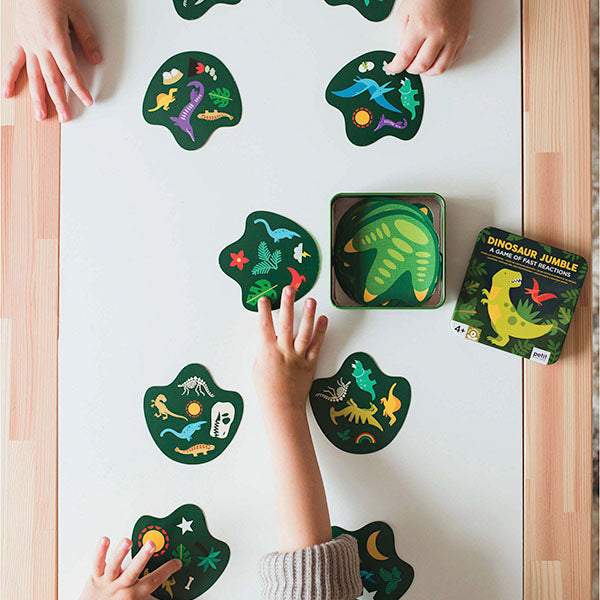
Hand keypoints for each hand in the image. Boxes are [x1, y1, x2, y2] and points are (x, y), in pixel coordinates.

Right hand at [3, 0, 101, 121]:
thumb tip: (96, 59)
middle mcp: (40, 45)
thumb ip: (86, 38)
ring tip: (40, 115)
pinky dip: (9, 78)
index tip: (87, 101)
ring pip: (33, 76)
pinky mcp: (19, 40)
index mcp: (56, 40)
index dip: (79, 88)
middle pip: (51, 79)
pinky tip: (7, 93)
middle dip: (59, 100)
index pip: (70, 71)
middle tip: (65, 117)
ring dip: (37, 97)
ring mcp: (28, 44)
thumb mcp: (76, 13)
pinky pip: (13, 63)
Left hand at [78, 536, 180, 599]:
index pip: (153, 581)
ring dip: (120, 553)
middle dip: (143, 557)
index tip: (176, 562)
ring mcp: (108, 581)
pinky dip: (100, 551)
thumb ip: (151, 596)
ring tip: (127, 541)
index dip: (166, 571)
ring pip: (114, 566)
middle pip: (133, 571)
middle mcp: (121, 587)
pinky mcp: (95, 576)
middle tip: (151, 545)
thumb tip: (170, 594)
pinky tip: (105, 539)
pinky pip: (97, 563)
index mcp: (134, 594)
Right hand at [252, 287, 327, 416]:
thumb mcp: (258, 368)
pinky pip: (316, 345)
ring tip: (311, 300)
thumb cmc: (267, 390)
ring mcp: (298, 356)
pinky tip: (324, 320)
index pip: (264, 326)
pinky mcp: (309, 363)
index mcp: (267, 351)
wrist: (281, 407)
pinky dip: (321, 332)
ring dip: (308, 314)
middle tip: (290, 289)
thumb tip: (268, 341)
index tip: (264, 299)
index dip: (263, 311)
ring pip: (304, 331)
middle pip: (286, 322)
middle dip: (288, 304)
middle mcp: (283, 350)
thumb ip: (264, 352)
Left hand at [386, 0, 470, 75]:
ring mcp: (452, 37)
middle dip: (411, 69)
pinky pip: (451, 61)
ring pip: (439, 68)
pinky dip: (440, 64)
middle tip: (407, 65)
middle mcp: (438, 34)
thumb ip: (402, 35)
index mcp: (420, 26)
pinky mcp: (462, 38)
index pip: (405, 57)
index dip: (396, 67)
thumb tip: (403, 53)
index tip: (392, 68)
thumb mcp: (406, 11)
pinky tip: (434, 58)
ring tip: (421, 65)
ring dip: (427, 71)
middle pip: (422, 66)